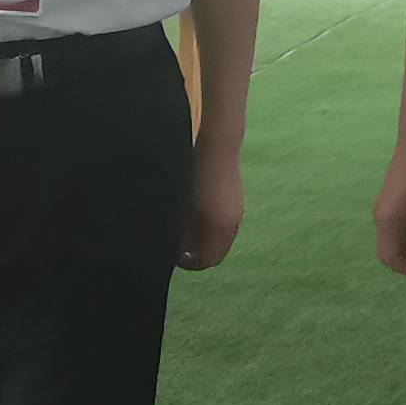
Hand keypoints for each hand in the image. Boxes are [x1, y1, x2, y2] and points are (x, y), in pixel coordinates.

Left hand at [181, 151, 244, 270]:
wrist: (216, 142)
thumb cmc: (194, 175)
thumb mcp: (181, 207)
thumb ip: (179, 231)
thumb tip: (173, 245)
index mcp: (220, 229)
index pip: (207, 260)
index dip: (188, 262)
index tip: (170, 254)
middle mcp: (232, 223)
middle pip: (215, 250)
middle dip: (195, 251)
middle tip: (173, 242)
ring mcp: (235, 209)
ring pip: (218, 236)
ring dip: (201, 237)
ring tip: (180, 225)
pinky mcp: (233, 198)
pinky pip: (221, 222)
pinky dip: (207, 224)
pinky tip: (191, 210)